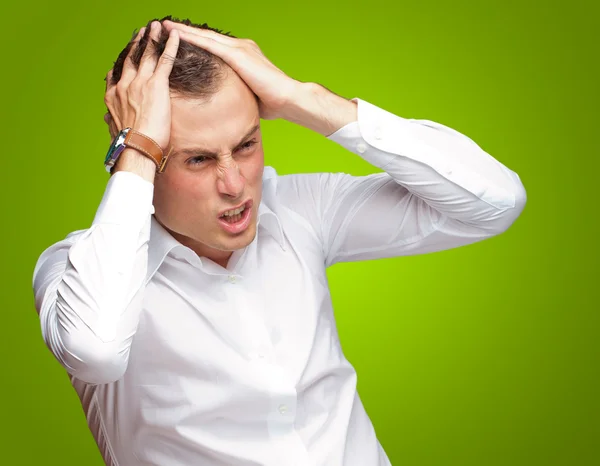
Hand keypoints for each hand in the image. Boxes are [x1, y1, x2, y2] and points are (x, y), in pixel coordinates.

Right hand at [104, 21, 179, 148]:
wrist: (136, 147)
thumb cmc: (128, 144)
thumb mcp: (113, 129)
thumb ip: (111, 120)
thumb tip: (107, 119)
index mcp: (113, 96)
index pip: (116, 74)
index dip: (123, 61)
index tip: (126, 54)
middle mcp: (124, 85)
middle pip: (131, 59)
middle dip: (137, 43)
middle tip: (141, 32)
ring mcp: (139, 83)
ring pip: (146, 55)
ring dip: (152, 39)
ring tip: (155, 27)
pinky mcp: (156, 84)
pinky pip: (165, 60)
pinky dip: (170, 46)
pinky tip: (175, 36)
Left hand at [162, 20, 299, 120]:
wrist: (288, 100)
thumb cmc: (273, 103)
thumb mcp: (248, 95)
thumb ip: (236, 92)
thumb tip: (227, 105)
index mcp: (242, 55)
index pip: (214, 46)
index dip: (195, 42)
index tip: (178, 40)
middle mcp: (240, 47)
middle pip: (206, 36)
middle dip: (185, 31)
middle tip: (164, 26)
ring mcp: (239, 48)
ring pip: (205, 36)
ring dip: (183, 30)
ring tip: (164, 25)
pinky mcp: (238, 55)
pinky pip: (209, 44)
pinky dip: (192, 37)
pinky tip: (177, 33)